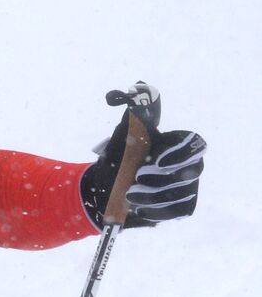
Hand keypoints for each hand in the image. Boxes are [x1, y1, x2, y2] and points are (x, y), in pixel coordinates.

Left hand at [81, 81, 204, 228]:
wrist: (103, 192)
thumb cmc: (115, 161)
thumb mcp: (121, 137)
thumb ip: (133, 115)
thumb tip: (139, 86)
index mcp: (175, 144)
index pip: (194, 143)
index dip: (181, 152)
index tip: (157, 159)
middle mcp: (187, 164)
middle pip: (193, 169)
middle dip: (163, 176)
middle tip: (137, 178)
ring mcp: (186, 187)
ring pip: (182, 192)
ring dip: (153, 195)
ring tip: (129, 194)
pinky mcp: (180, 207)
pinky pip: (177, 210)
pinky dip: (156, 210)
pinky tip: (137, 208)